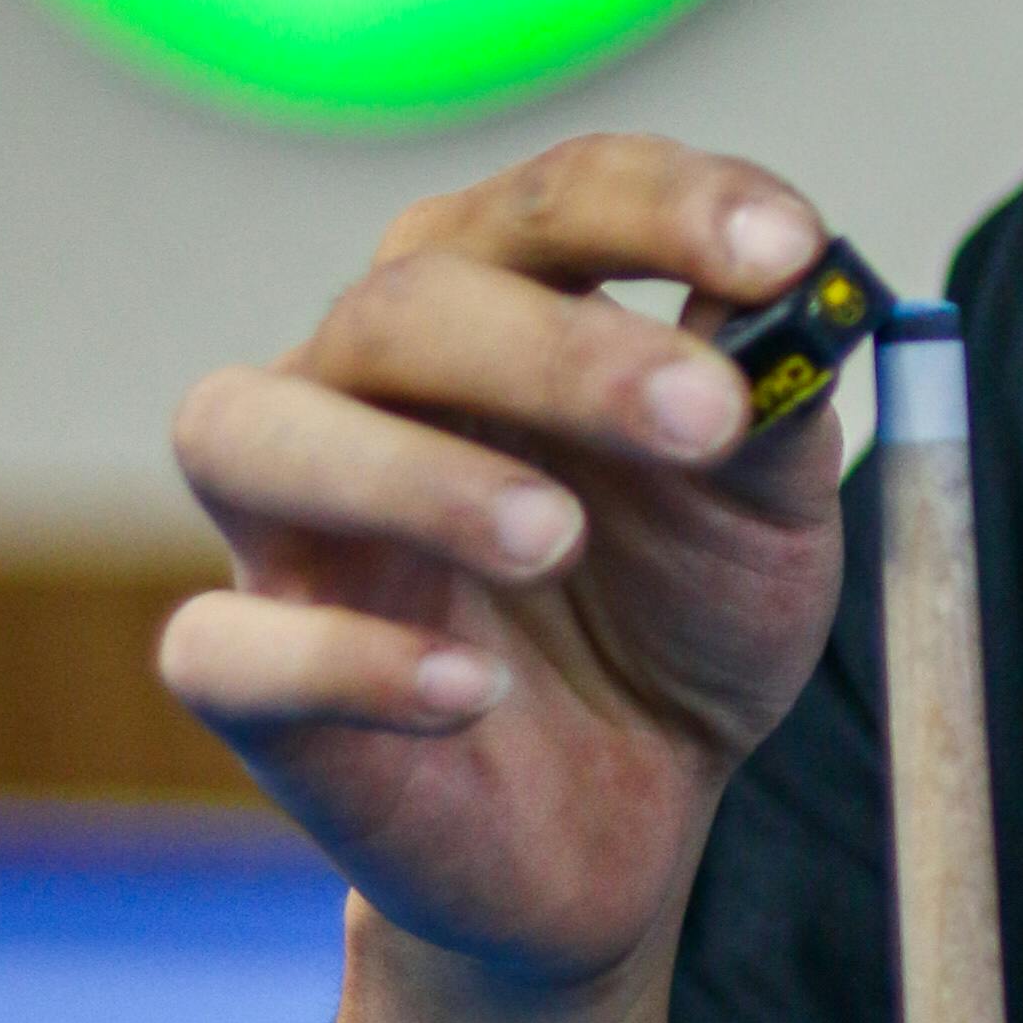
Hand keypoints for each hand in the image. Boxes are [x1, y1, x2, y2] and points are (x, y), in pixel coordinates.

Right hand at [161, 137, 850, 988]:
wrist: (629, 821)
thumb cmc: (680, 614)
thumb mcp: (768, 512)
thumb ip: (776, 401)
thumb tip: (798, 284)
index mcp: (501, 300)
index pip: (554, 202)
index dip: (666, 207)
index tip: (791, 250)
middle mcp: (364, 380)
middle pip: (403, 301)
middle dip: (559, 349)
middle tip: (705, 419)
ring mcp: (289, 525)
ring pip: (248, 430)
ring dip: (408, 474)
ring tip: (556, 539)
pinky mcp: (251, 676)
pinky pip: (224, 647)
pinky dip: (341, 662)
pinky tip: (472, 691)